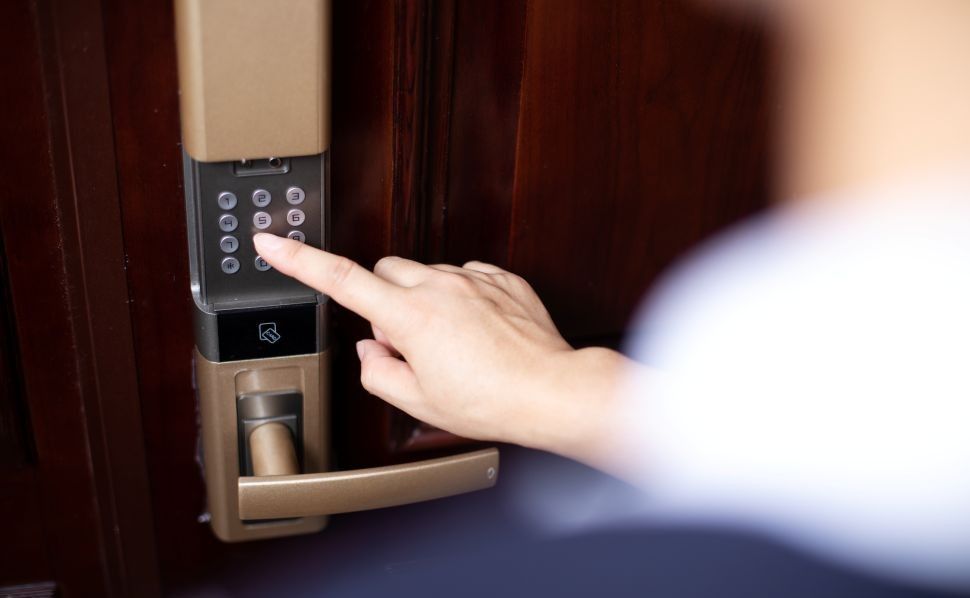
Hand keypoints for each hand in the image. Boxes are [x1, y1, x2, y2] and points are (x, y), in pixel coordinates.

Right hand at [253, 233, 626, 464]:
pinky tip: (479, 331)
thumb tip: (371, 350)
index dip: (298, 260)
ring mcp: (473, 278)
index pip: (339, 278)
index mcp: (409, 316)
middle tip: (403, 340)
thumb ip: (377, 373)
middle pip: (384, 270)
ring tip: (452, 343)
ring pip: (426, 273)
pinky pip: (466, 276)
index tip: (271, 242)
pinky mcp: (502, 278)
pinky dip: (461, 297)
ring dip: (424, 299)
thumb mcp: (418, 402)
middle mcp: (439, 286)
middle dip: (382, 297)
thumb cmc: (490, 401)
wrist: (550, 391)